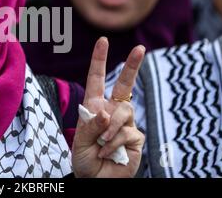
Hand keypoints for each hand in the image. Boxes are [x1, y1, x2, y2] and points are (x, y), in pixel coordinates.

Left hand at [72, 37, 145, 177]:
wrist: (95, 180)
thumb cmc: (85, 159)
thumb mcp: (80, 141)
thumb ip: (92, 125)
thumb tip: (107, 112)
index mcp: (95, 107)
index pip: (97, 79)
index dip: (99, 60)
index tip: (103, 41)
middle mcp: (111, 111)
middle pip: (124, 85)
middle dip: (132, 66)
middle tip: (141, 48)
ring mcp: (125, 124)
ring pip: (123, 111)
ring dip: (110, 128)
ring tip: (101, 144)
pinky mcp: (135, 138)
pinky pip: (127, 132)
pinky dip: (114, 142)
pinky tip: (109, 153)